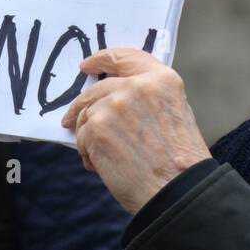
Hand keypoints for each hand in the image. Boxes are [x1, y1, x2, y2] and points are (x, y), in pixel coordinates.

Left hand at [62, 47, 211, 214]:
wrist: (176, 192)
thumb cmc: (178, 163)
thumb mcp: (174, 115)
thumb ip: (147, 98)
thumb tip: (113, 99)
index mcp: (162, 79)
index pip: (125, 58)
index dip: (102, 60)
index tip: (88, 66)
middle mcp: (137, 86)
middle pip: (97, 89)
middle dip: (83, 106)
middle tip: (71, 119)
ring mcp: (114, 105)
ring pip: (87, 115)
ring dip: (90, 136)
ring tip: (105, 159)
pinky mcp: (96, 127)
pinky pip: (81, 137)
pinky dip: (88, 154)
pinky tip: (103, 168)